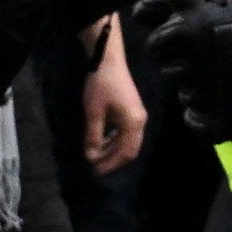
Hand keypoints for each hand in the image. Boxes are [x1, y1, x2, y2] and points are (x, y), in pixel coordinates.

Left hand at [81, 15, 148, 170]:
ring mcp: (138, 115)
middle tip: (96, 168)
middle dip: (113, 160)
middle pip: (130, 149)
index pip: (125, 152)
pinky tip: (102, 141)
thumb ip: (93, 136)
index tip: (95, 171)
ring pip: (128, 141)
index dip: (110, 164)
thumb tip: (91, 157)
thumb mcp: (93, 112)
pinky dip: (115, 140)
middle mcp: (140, 121)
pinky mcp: (133, 110)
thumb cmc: (100, 85)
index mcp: (133, 123)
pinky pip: (126, 132)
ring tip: (97, 156)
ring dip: (113, 150)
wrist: (108, 60)